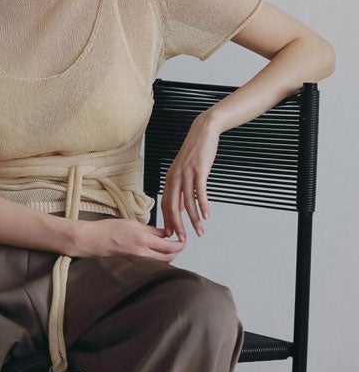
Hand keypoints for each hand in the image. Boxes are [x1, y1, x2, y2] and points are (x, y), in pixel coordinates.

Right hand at [73, 217, 185, 261]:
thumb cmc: (110, 229)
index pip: (169, 246)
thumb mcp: (133, 223)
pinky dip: (158, 258)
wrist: (94, 240)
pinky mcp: (134, 262)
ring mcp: (138, 259)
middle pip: (168, 257)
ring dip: (169, 256)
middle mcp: (142, 252)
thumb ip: (152, 230)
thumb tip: (166, 233)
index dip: (180, 244)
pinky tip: (158, 253)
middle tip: (180, 244)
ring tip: (170, 247)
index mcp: (144, 239)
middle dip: (177, 252)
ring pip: (161, 262)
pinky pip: (151, 263)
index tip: (183, 239)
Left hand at [161, 111, 221, 240]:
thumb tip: (181, 208)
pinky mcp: (199, 170)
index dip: (168, 221)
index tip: (171, 235)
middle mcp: (175, 178)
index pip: (165, 205)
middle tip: (182, 239)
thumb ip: (181, 190)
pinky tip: (206, 215)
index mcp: (170, 180)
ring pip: (188, 202)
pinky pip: (200, 191)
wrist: (203, 131)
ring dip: (194, 219)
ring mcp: (186, 174)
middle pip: (172, 207)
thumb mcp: (184, 172)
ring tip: (199, 231)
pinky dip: (203, 205)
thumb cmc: (195, 153)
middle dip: (177, 226)